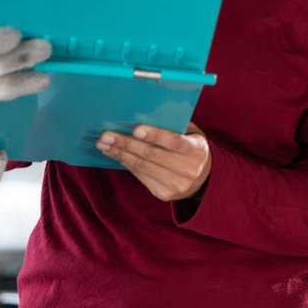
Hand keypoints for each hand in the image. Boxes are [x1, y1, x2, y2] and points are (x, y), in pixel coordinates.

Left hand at [96, 121, 211, 201]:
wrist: (203, 178)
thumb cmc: (191, 146)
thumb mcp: (191, 133)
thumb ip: (173, 124)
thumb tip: (144, 114)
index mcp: (197, 150)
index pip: (174, 142)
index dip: (155, 135)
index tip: (135, 129)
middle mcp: (188, 170)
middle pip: (152, 155)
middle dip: (126, 144)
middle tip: (107, 135)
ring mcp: (176, 184)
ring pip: (142, 167)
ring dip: (120, 154)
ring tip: (104, 144)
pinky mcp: (164, 193)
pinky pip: (140, 176)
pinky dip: (125, 163)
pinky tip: (114, 154)